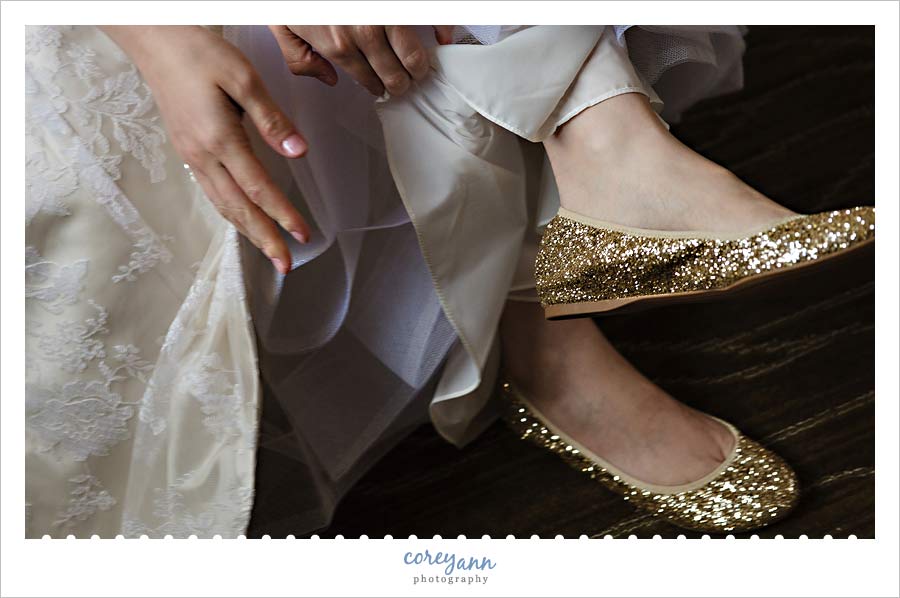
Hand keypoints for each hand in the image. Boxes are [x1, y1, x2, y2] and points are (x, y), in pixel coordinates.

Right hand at [101, 25, 310, 274]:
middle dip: (264, 239)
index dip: (283, 215)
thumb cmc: (199, 52)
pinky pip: (212, 192)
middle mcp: (202, 154)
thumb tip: (298, 152)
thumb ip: (272, 119)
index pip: (258, 188)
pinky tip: (243, 220)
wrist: (156, 41)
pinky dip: (231, 213)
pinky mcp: (188, 150)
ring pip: (223, 205)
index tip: (304, 235)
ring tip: (270, 251)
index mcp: (219, 138)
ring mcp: (192, 155)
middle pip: (238, 208)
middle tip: (286, 264)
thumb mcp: (244, 78)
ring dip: (248, 231)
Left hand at [268, 25, 455, 95]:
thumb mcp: (283, 27)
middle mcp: (363, 33)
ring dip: (418, 68)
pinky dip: (441, 31)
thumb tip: (328, 79)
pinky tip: (439, 38)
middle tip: (401, 82)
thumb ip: (300, 61)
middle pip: (395, 76)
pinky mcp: (399, 3)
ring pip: (414, 57)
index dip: (377, 87)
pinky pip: (430, 20)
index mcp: (337, 45)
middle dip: (400, 84)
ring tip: (417, 69)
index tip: (380, 86)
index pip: (369, 81)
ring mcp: (384, 16)